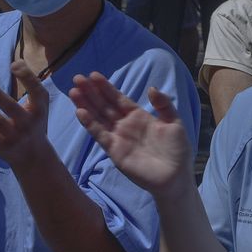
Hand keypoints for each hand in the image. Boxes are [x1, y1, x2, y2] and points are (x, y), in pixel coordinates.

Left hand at [0, 61, 51, 170]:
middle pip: (11, 107)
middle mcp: (28, 123)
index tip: (13, 65)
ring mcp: (15, 136)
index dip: (26, 77)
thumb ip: (31, 84)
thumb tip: (16, 62)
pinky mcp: (3, 146)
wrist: (35, 156)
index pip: (35, 91)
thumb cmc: (35, 122)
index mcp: (39, 109)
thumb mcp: (40, 105)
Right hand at [69, 73, 193, 197]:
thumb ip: (163, 104)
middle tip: (77, 78)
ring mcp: (118, 137)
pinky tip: (80, 111)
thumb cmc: (177, 150)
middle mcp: (125, 125)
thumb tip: (151, 88)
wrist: (175, 177)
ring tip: (74, 91)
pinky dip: (90, 124)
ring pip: (98, 117)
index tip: (93, 75)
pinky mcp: (114, 151)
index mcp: (138, 116)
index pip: (118, 98)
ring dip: (86, 104)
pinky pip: (99, 135)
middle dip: (91, 92)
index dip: (105, 87)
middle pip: (104, 105)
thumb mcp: (174, 122)